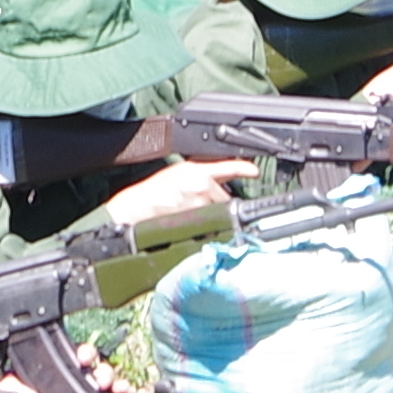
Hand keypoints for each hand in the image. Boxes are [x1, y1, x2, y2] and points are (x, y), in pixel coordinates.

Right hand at [106, 156, 248, 240]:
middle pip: (223, 196)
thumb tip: (221, 180)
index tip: (254, 171)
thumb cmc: (153, 192)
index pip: (226, 167)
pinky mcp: (196, 216)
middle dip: (215, 202)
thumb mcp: (177, 174)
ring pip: (216, 210)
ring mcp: (199, 200)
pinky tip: (187, 220)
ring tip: (187, 211)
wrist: (138, 207)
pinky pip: (209, 223)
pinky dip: (203, 225)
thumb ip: (201, 176)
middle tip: (196, 204)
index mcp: (195, 170)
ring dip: (208, 214)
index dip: (242, 168)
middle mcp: (200, 183)